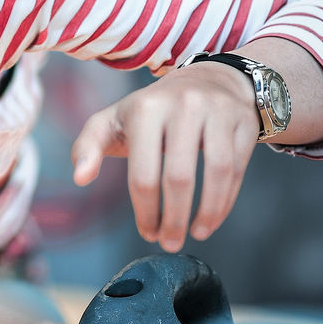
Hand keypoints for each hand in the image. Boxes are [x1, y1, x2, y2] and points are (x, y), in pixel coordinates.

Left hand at [70, 61, 258, 251]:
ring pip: (216, 173)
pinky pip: (238, 169)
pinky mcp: (243, 121)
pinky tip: (212, 218)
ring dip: (207, 213)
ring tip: (196, 234)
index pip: (143, 172)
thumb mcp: (112, 120)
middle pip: (179, 177)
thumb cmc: (150, 111)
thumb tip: (79, 178)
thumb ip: (88, 146)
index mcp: (145, 109)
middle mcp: (183, 106)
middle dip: (174, 219)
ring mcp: (217, 111)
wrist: (207, 80)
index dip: (146, 210)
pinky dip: (225, 200)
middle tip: (170, 243)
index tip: (147, 232)